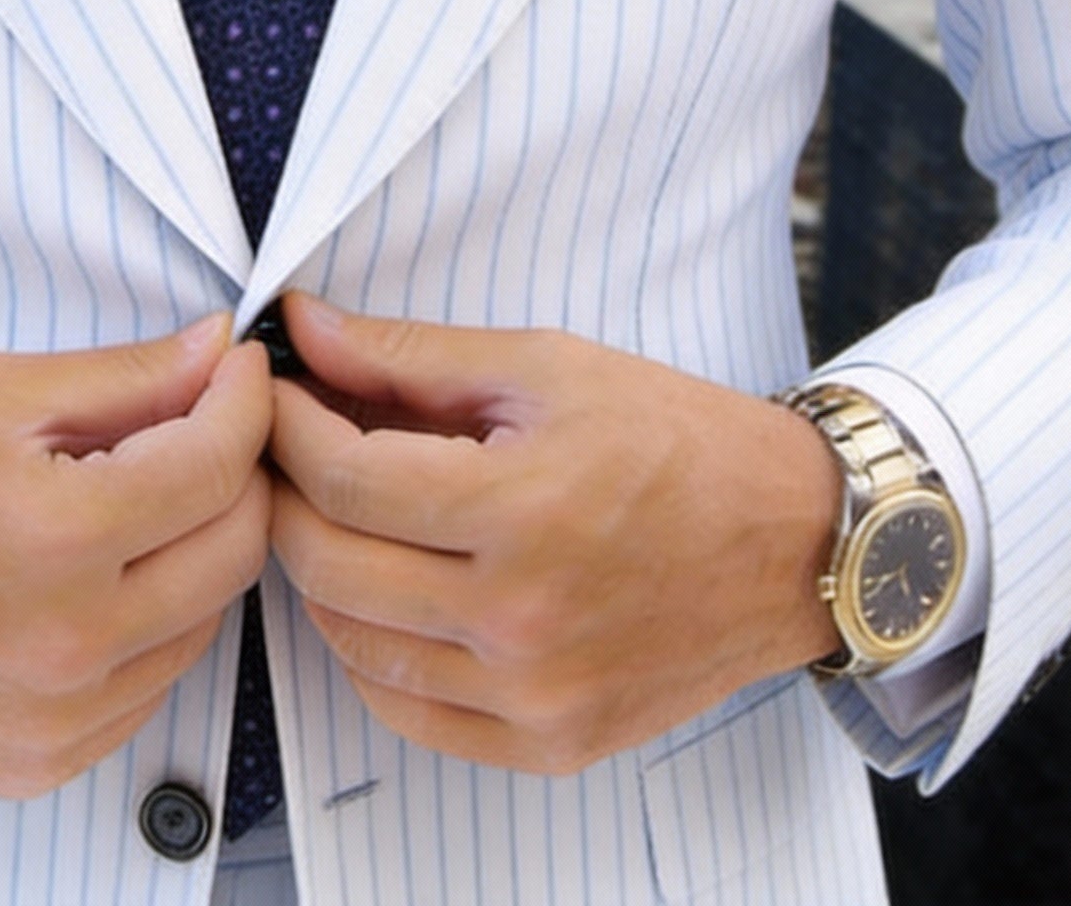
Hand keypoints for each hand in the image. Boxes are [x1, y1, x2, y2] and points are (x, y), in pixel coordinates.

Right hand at [0, 315, 271, 798]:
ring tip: (142, 498)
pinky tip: (104, 574)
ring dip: (199, 547)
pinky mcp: (45, 763)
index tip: (238, 370)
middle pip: (237, 549)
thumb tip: (216, 351)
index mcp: (54, 537)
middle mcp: (69, 643)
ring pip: (207, 619)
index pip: (217, 465)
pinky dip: (154, 620)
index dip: (245, 401)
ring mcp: (60, 719)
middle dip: (239, 471)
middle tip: (204, 425)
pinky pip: (153, 683)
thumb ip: (124, 378)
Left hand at [266, 295, 841, 775]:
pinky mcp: (549, 742)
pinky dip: (372, 650)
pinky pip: (407, 710)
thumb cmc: (675, 438)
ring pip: (353, 643)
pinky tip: (387, 590)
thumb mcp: (545, 366)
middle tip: (291, 446)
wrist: (793, 540)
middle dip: (287, 493)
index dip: (287, 426)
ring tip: (340, 510)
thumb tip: (304, 328)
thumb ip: (411, 355)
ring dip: (322, 570)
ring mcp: (534, 694)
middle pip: (329, 564)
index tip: (277, 392)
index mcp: (523, 510)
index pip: (343, 479)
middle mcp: (522, 618)